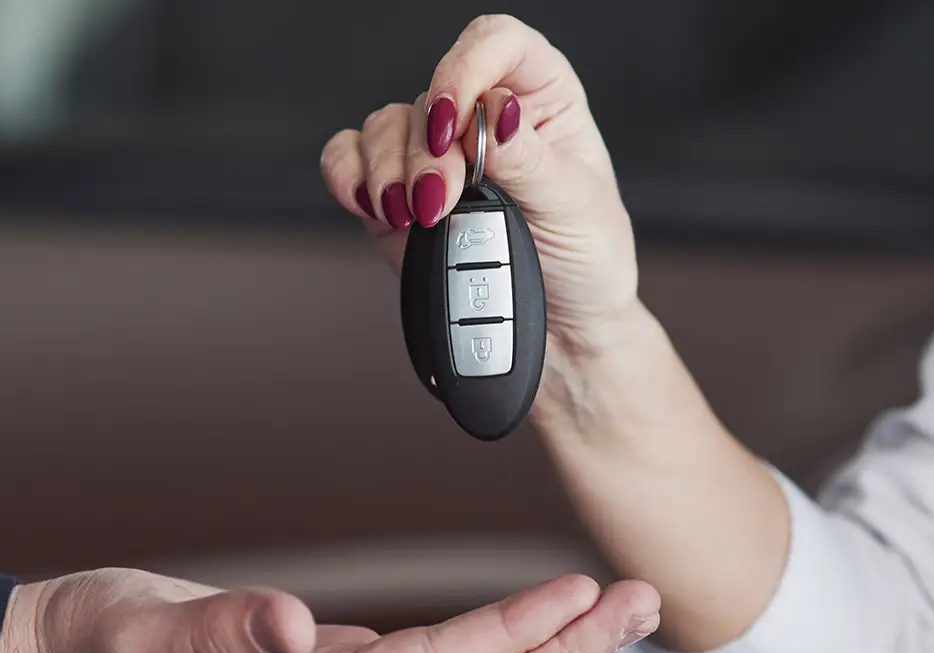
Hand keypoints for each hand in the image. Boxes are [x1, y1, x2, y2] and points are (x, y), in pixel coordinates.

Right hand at [318, 14, 641, 354]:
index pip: (498, 44)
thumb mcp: (575, 206)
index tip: (453, 122)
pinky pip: (349, 156)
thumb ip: (529, 158)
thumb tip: (494, 111)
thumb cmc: (585, 258)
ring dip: (390, 172)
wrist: (561, 327)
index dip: (467, 70)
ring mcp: (435, 151)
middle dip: (427, 149)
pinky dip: (349, 177)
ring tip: (418, 219)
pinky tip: (373, 207)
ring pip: (385, 125)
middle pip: (429, 91)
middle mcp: (481, 114)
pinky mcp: (397, 190)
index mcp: (540, 97)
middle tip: (442, 201)